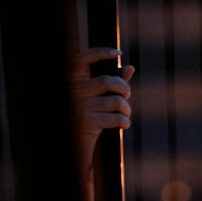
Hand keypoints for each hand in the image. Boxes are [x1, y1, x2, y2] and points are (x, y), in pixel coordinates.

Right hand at [71, 47, 134, 167]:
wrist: (74, 147)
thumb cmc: (86, 119)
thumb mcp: (96, 99)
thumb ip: (111, 83)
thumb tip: (130, 68)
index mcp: (71, 82)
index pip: (82, 59)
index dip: (100, 53)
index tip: (118, 54)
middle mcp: (73, 92)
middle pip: (107, 81)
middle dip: (123, 88)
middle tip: (126, 96)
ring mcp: (79, 107)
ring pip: (115, 101)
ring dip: (126, 108)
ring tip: (126, 113)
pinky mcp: (87, 123)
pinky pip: (115, 118)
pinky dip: (124, 121)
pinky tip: (124, 125)